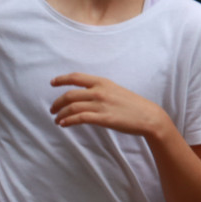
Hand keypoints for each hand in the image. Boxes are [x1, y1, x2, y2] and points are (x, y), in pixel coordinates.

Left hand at [49, 73, 166, 137]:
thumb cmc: (133, 105)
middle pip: (70, 94)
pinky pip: (79, 118)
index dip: (62, 79)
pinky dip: (68, 120)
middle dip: (57, 102)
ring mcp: (101, 105)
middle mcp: (100, 91)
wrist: (148, 116)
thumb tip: (85, 96)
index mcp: (103, 82)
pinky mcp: (103, 118)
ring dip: (61, 114)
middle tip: (52, 109)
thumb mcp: (115, 90)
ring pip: (72, 107)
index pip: (76, 77)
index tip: (52, 83)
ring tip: (57, 119)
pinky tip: (63, 124)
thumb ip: (100, 90)